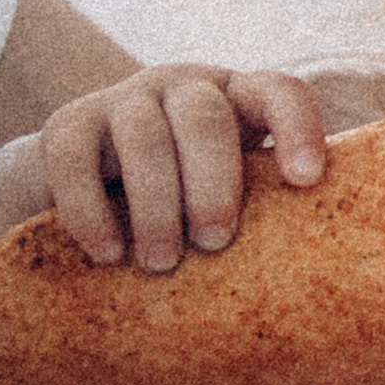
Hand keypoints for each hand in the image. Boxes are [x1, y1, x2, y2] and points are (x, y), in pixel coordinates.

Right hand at [41, 65, 331, 272]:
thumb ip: (269, 219)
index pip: (279, 92)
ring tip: (162, 263)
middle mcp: (184, 88)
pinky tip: (108, 255)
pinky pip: (73, 159)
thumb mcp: (232, 203)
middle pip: (205, 117)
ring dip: (156, 203)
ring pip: (144, 137)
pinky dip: (89, 210)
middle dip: (213, 182)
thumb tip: (318, 295)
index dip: (297, 127)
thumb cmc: (189, 211)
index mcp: (239, 101)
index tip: (306, 180)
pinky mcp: (66, 123)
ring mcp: (123, 99)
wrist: (86, 195)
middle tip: (215, 242)